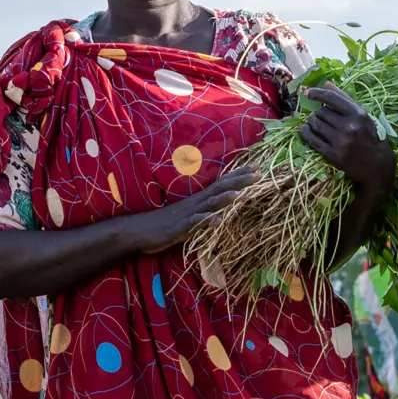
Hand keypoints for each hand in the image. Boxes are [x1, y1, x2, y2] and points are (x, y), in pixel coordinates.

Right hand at [126, 167, 254, 253]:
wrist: (139, 231)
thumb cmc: (164, 225)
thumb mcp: (189, 218)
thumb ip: (204, 214)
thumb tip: (221, 212)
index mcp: (198, 200)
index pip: (221, 184)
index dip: (238, 175)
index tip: (256, 167)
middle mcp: (195, 203)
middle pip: (220, 188)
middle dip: (239, 180)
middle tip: (258, 172)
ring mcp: (188, 213)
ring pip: (209, 203)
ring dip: (226, 197)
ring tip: (242, 193)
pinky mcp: (180, 226)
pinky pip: (195, 223)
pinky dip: (207, 220)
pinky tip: (218, 221)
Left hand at [299, 86, 393, 193]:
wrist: (377, 166)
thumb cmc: (371, 137)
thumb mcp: (363, 116)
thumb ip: (345, 99)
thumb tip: (326, 84)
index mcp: (358, 114)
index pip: (332, 98)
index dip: (317, 93)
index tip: (307, 92)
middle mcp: (349, 126)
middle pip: (322, 112)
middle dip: (318, 113)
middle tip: (321, 117)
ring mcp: (340, 141)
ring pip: (316, 124)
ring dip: (312, 122)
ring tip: (315, 123)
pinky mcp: (333, 155)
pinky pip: (313, 140)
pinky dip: (306, 133)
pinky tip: (306, 130)